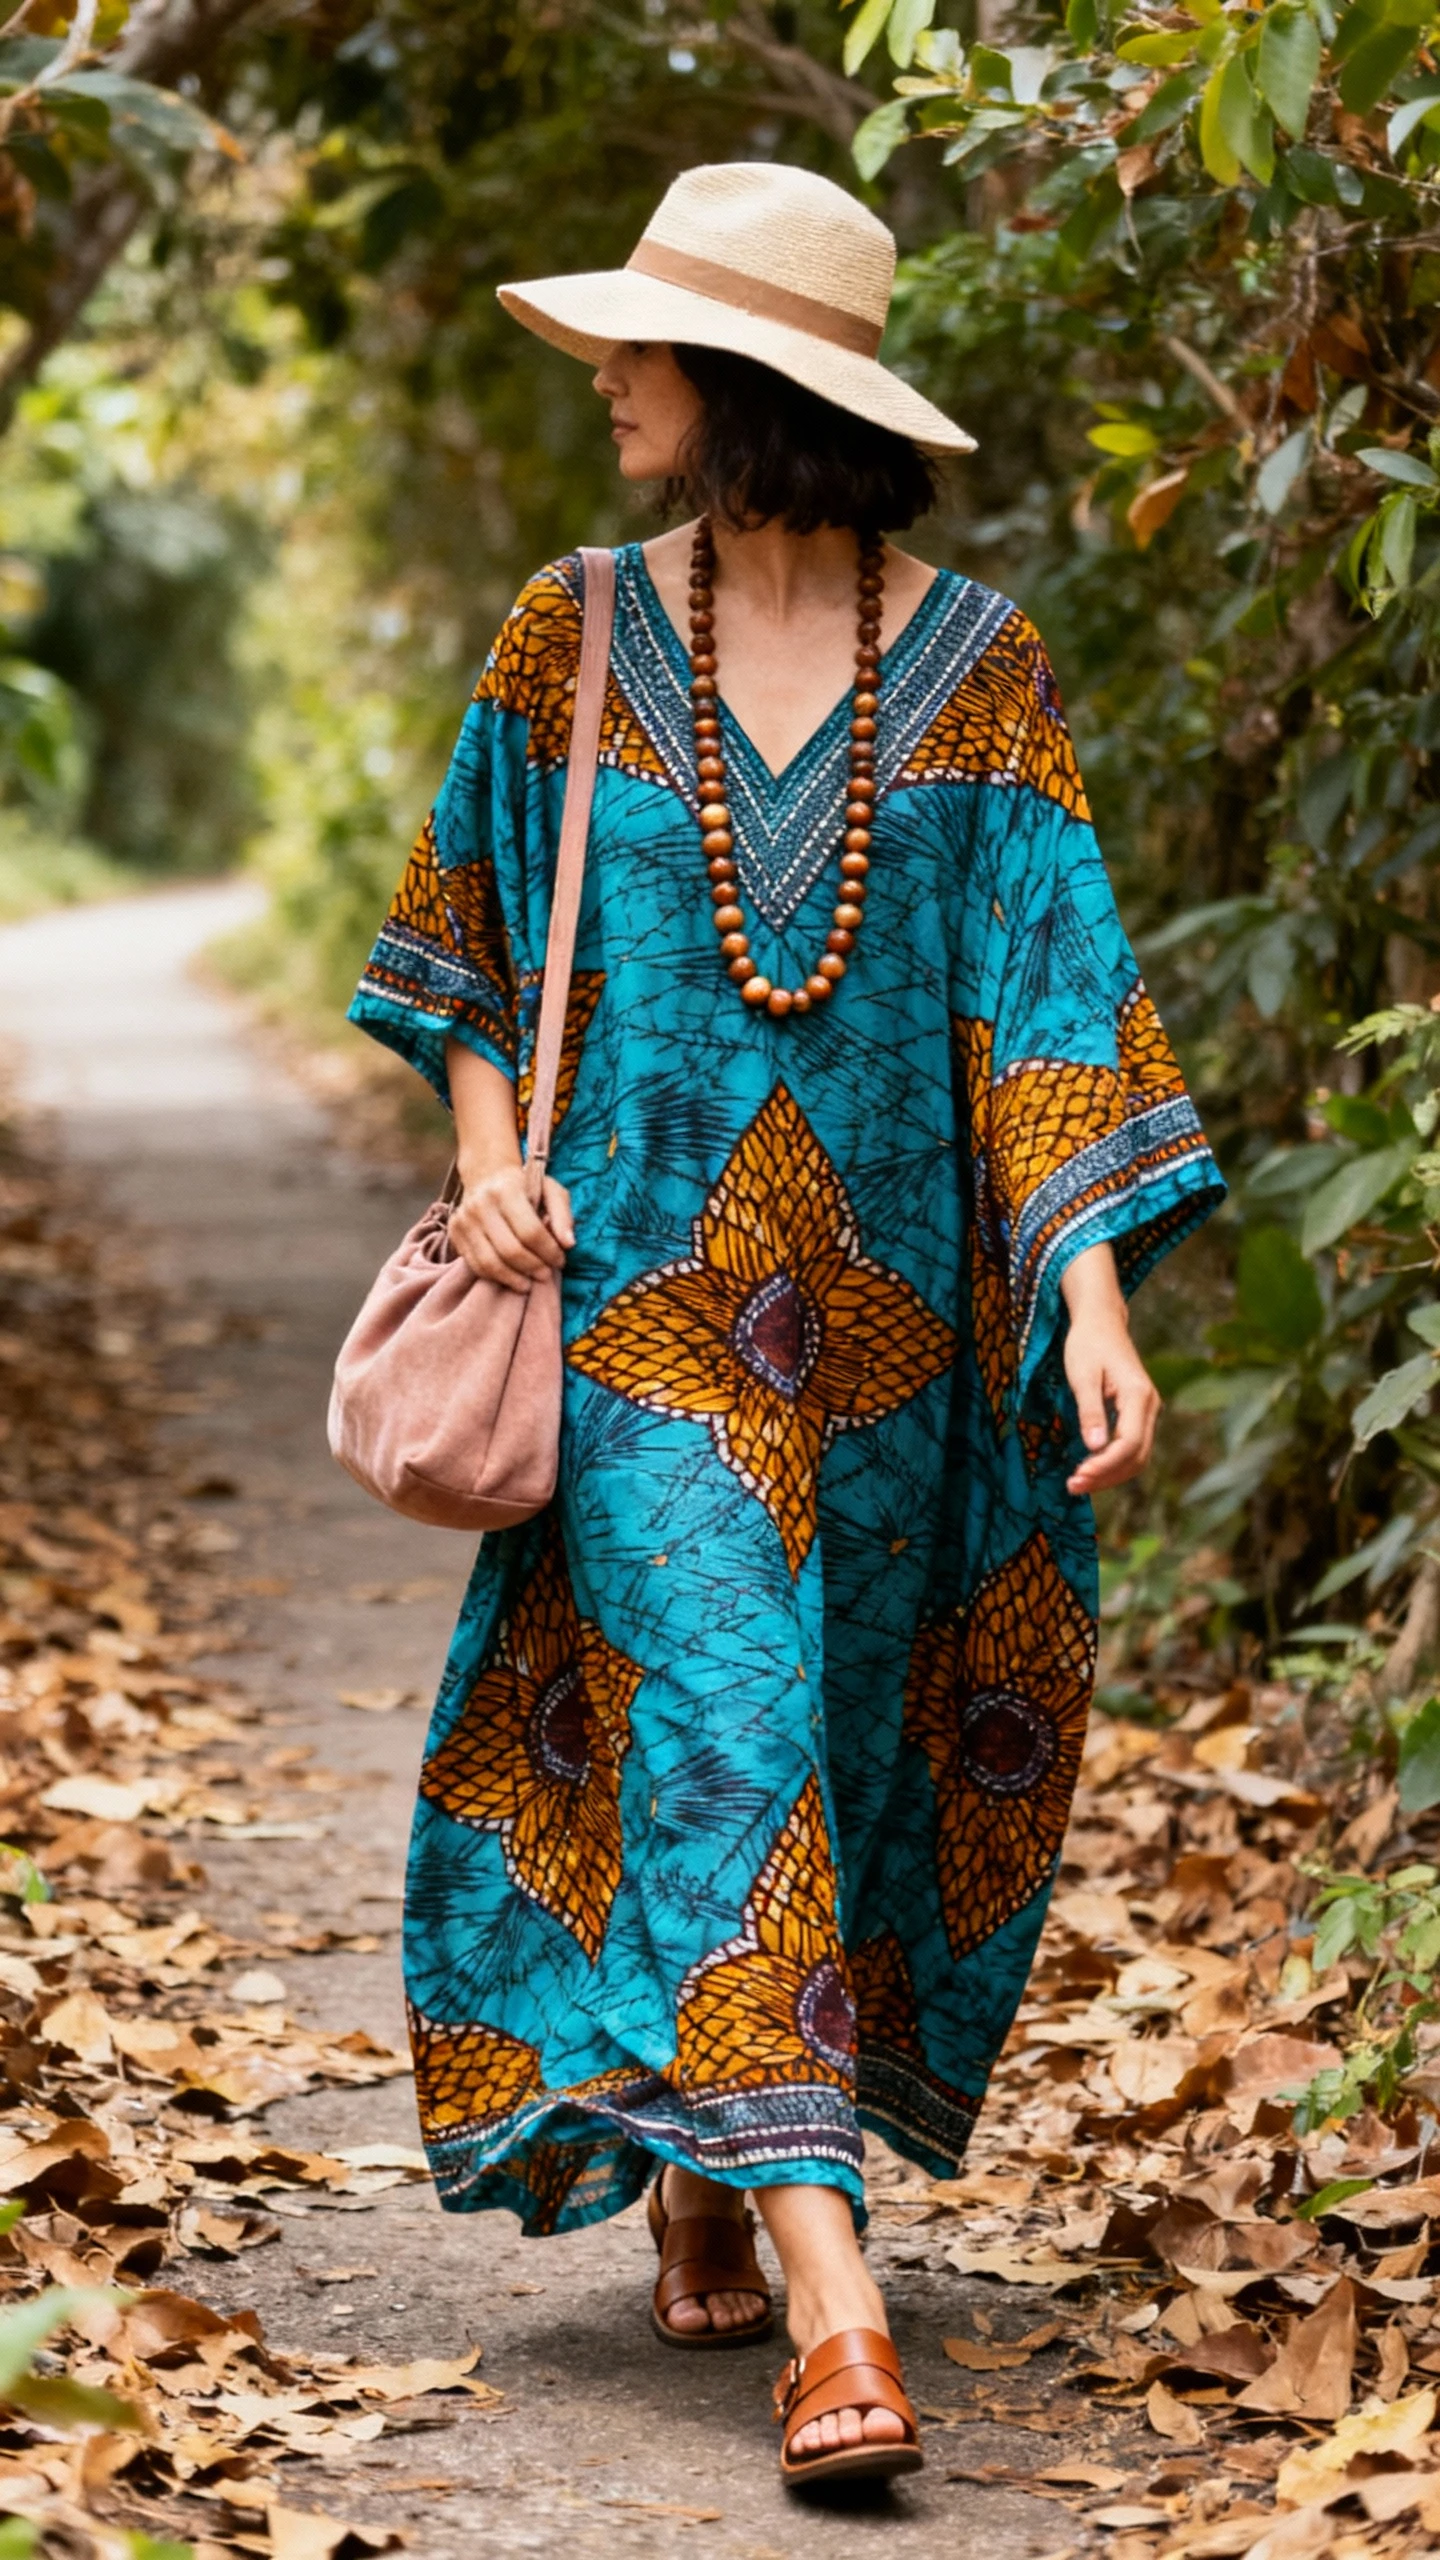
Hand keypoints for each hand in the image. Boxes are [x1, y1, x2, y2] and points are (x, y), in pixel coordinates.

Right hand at [448, 1163, 575, 1293]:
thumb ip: (563, 1215)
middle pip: (510, 1250)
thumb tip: (568, 1244)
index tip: (560, 1260)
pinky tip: (511, 1278)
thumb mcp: (551, 1190)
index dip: (548, 1252)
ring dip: (513, 1278)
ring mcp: (464, 1220)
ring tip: (529, 1283)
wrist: (486, 1176)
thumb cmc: (525, 1187)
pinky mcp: (454, 1233)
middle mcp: (481, 1205)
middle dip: (533, 1268)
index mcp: (507, 1190)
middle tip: (545, 1274)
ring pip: (490, 1263)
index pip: (530, 1232)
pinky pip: (475, 1265)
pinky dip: (495, 1277)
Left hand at [1063, 1309, 1160, 1494]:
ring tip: (1078, 1483)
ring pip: (1137, 1456)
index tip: (1077, 1477)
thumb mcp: (1082, 1376)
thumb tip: (1094, 1448)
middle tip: (1073, 1487)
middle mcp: (1150, 1406)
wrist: (1101, 1322)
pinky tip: (1089, 1468)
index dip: (1104, 1466)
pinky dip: (1113, 1463)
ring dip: (1110, 1474)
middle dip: (1107, 1476)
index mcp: (1138, 1395)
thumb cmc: (1088, 1344)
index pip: (1129, 1444)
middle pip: (1137, 1456)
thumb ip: (1090, 1412)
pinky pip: (1132, 1447)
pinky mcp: (1138, 1414)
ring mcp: (1147, 1411)